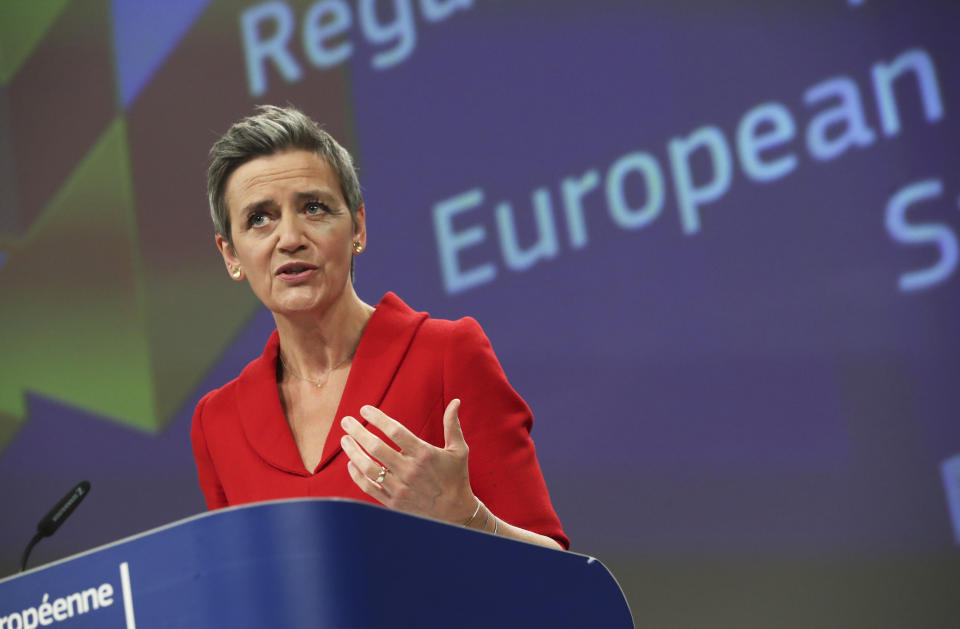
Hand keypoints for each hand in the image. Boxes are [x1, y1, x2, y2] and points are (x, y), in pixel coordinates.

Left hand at [340, 399, 476, 523]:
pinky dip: (357, 475)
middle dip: (357, 431)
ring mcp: (400, 488)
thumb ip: (452, 425)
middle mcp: (410, 471)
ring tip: (345, 439)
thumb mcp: (459, 450)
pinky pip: (369, 487)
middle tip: (346, 421)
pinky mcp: (393, 503)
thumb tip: (455, 401)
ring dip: (353, 452)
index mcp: (425, 454)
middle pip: (376, 448)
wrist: (456, 514)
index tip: (365, 409)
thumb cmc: (456, 478)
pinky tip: (351, 463)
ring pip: (368, 468)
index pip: (395, 431)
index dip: (377, 418)